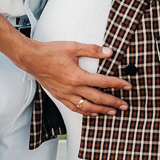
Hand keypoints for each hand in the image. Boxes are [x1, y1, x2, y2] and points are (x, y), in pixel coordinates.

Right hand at [15, 40, 131, 116]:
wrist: (32, 59)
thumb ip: (92, 50)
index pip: (102, 82)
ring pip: (86, 107)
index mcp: (77, 76)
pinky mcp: (59, 97)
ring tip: (112, 112)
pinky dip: (85, 112)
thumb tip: (109, 52)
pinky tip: (92, 112)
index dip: (117, 84)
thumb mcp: (73, 47)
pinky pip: (74, 108)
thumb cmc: (51, 52)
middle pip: (97, 98)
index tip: (127, 86)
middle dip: (113, 102)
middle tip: (125, 105)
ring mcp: (65, 94)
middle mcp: (72, 88)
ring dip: (101, 110)